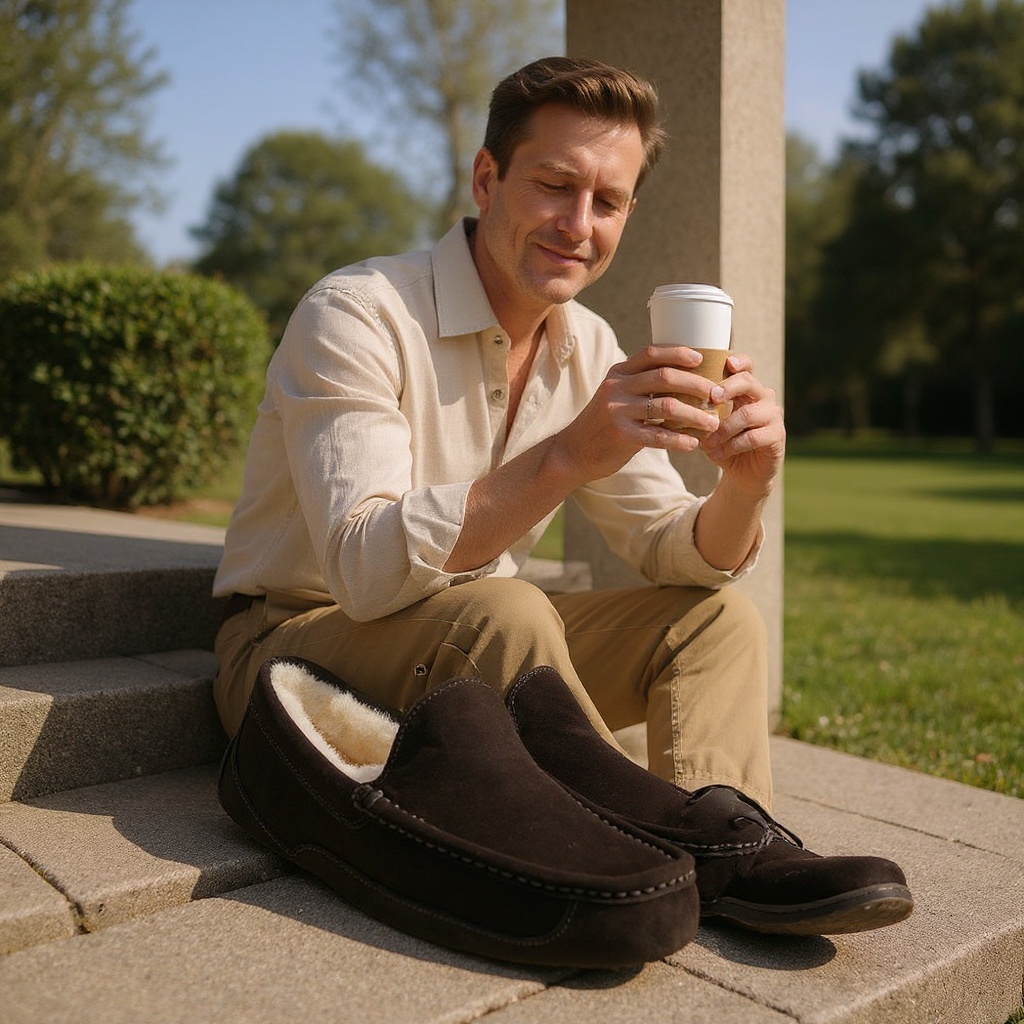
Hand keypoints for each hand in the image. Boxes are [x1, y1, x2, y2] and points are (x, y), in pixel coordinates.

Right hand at [552, 345, 721, 484]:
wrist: (574, 451)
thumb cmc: (605, 423)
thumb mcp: (617, 396)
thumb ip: (642, 385)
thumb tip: (685, 380)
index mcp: (618, 372)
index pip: (652, 353)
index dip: (679, 353)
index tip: (701, 359)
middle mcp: (616, 387)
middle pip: (665, 377)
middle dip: (696, 384)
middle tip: (716, 394)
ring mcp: (617, 411)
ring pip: (667, 407)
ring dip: (695, 415)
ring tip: (712, 423)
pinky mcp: (621, 435)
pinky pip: (658, 436)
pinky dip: (679, 440)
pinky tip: (693, 445)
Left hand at [700, 352, 784, 496]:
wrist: (742, 473)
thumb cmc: (723, 443)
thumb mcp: (708, 425)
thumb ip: (699, 412)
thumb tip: (677, 404)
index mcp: (746, 389)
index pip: (746, 366)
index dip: (739, 361)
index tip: (727, 362)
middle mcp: (763, 397)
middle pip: (748, 382)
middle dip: (728, 388)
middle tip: (712, 397)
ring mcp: (773, 415)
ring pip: (748, 414)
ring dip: (724, 428)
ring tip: (708, 442)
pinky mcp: (777, 436)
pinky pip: (753, 437)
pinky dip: (732, 446)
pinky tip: (718, 454)